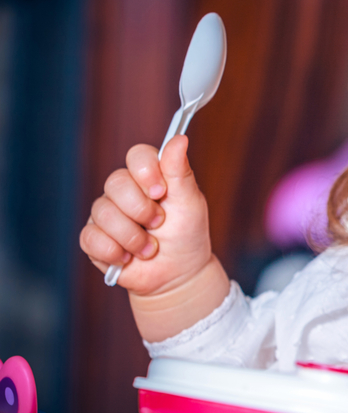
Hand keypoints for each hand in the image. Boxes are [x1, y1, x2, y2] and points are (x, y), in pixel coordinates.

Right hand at [80, 135, 229, 339]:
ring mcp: (106, 213)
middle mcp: (124, 191)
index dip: (146, 172)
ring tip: (150, 248)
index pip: (137, 155)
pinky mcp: (93, 238)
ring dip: (133, 237)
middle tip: (159, 225)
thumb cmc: (187, 234)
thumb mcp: (190, 202)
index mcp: (149, 176)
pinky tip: (129, 258)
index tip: (160, 192)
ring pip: (104, 213)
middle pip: (116, 183)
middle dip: (142, 210)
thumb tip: (179, 138)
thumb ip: (180, 171)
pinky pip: (91, 238)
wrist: (178, 274)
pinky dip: (115, 252)